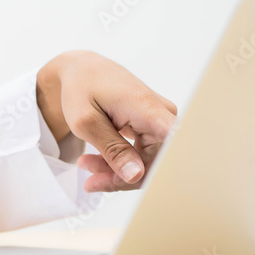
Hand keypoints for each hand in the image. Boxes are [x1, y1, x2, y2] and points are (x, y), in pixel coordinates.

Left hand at [36, 51, 176, 192]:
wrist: (82, 70)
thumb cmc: (82, 87)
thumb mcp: (86, 122)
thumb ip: (112, 150)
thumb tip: (136, 176)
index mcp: (149, 110)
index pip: (173, 148)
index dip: (162, 171)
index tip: (137, 183)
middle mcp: (162, 116)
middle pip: (155, 163)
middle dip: (122, 177)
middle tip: (91, 180)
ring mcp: (159, 122)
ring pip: (147, 162)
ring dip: (117, 171)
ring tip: (87, 165)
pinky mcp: (153, 128)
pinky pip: (143, 155)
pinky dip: (119, 163)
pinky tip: (97, 162)